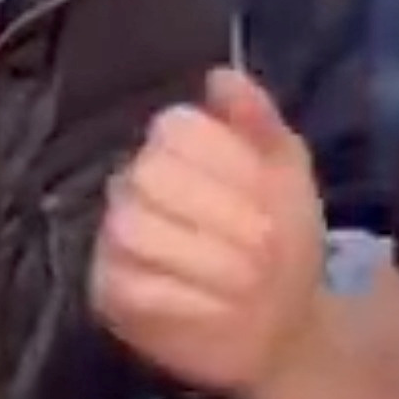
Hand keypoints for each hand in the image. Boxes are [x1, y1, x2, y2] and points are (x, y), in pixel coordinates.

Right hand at [92, 69, 330, 398]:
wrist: (284, 323)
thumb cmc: (284, 240)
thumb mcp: (288, 173)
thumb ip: (259, 121)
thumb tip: (220, 76)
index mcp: (175, 146)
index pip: (176, 128)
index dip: (230, 165)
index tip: (270, 200)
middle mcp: (133, 185)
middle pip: (151, 176)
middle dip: (222, 215)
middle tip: (265, 245)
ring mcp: (114, 241)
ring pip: (135, 231)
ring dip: (207, 260)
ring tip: (247, 280)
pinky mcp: (109, 296)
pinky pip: (133, 288)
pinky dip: (186, 301)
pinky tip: (219, 306)